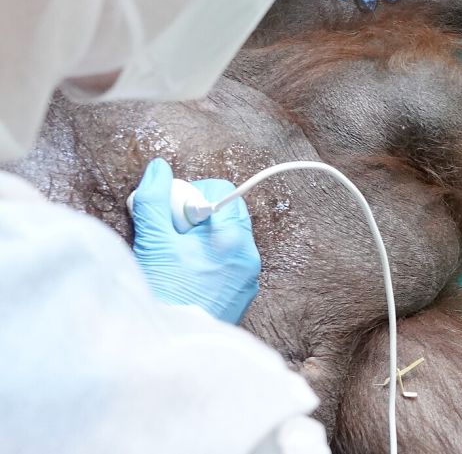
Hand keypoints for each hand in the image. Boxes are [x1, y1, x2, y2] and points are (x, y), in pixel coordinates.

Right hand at [131, 158, 260, 323]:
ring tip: (174, 256)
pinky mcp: (240, 296)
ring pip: (226, 240)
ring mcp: (247, 280)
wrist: (166, 351)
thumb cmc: (162, 296)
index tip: (172, 212)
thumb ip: (155, 200)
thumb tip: (159, 169)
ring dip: (200, 239)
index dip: (194, 194)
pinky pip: (227, 264)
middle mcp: (249, 259)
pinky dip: (208, 260)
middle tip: (170, 233)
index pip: (225, 193)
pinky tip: (183, 274)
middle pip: (227, 216)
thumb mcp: (152, 242)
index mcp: (234, 241)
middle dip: (196, 217)